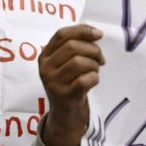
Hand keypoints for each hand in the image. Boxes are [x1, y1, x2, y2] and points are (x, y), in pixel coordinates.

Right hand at [39, 24, 103, 145]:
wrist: (65, 115)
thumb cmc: (70, 85)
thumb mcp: (66, 64)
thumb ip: (75, 48)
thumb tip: (95, 33)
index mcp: (45, 56)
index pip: (62, 34)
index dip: (82, 31)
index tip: (99, 34)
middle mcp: (45, 68)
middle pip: (72, 47)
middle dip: (93, 50)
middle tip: (101, 60)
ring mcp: (53, 83)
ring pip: (79, 62)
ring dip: (94, 65)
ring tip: (95, 71)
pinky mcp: (64, 96)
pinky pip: (85, 80)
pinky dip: (94, 78)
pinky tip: (93, 81)